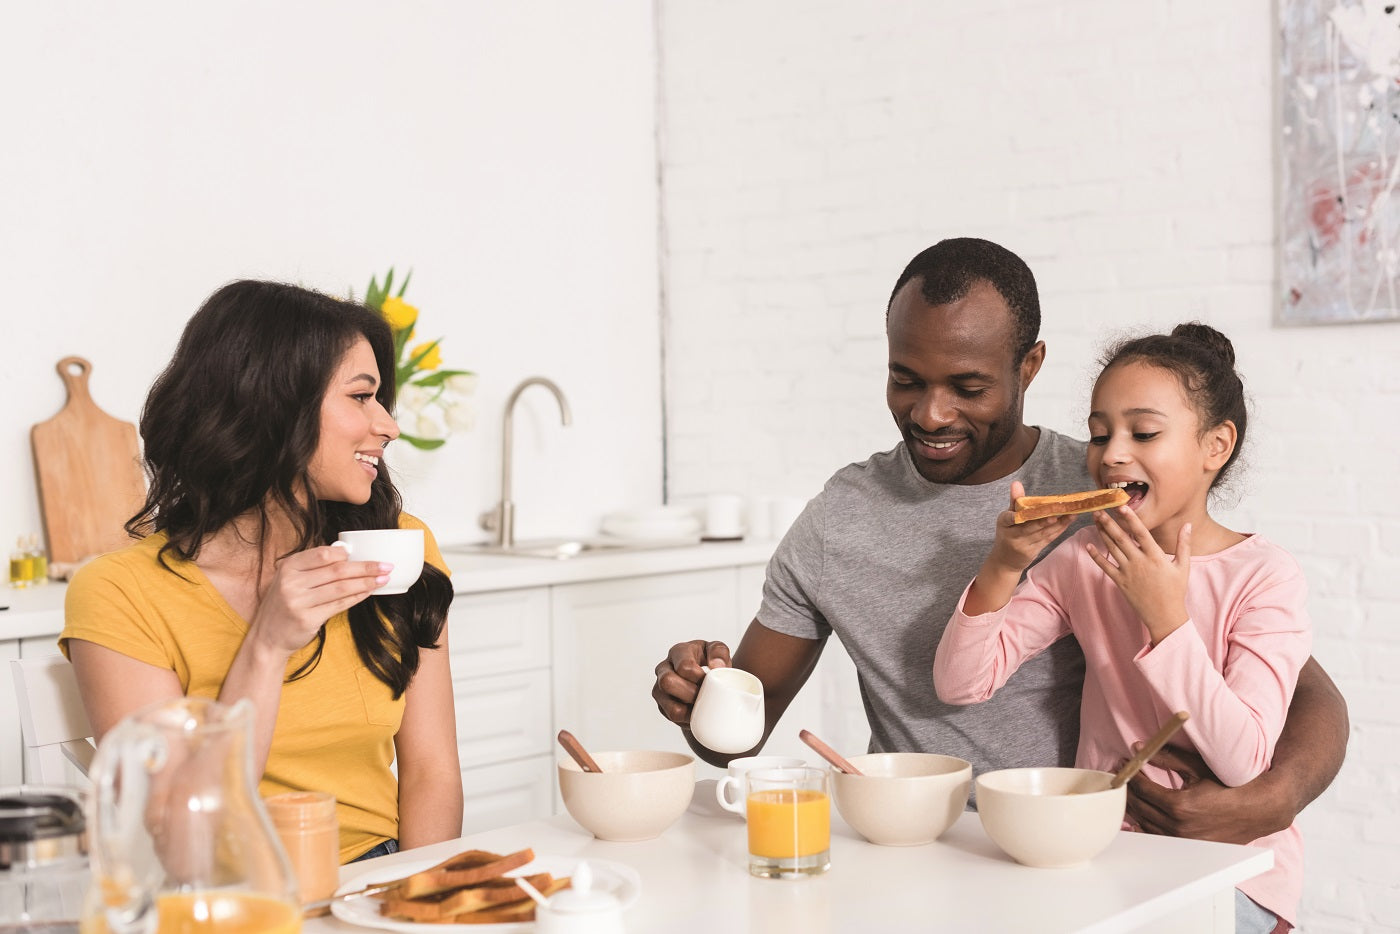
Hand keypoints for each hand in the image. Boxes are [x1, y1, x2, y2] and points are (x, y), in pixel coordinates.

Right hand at [246, 545, 390, 655]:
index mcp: (288, 567)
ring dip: (367, 582)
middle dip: (366, 567)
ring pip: (342, 587)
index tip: (366, 553)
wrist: (267, 637)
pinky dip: (357, 597)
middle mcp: (292, 582)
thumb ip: (313, 567)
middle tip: (386, 565)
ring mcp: (299, 602)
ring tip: (384, 579)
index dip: (347, 554)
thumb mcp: (290, 580)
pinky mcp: (307, 619)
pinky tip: (369, 592)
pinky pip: (339, 605)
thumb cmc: (284, 605)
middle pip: (337, 570)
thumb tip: (346, 553)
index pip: (323, 554)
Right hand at [652, 639, 731, 726]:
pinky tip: (697, 711)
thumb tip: (716, 666)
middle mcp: (664, 668)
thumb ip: (719, 653)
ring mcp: (660, 688)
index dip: (698, 677)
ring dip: (690, 708)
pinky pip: (673, 716)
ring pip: (670, 705)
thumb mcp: (718, 651)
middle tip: (706, 694)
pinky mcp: (662, 705)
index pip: (683, 666)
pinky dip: (688, 717)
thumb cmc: (710, 662)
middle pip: (668, 683)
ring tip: (702, 704)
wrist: (708, 678)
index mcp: (678, 652)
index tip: (709, 681)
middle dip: (691, 693)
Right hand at [965, 482, 1071, 614]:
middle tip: (1058, 510)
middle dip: (1045, 519)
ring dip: (1058, 523)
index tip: (1018, 514)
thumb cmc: (1007, 533)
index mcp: (1004, 524)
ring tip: (1071, 513)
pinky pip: (1048, 539)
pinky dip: (1059, 530)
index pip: (1009, 519)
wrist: (1005, 560)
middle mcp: (1013, 535)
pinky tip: (1068, 522)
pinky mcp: (1033, 551)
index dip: (1014, 517)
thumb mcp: (1006, 518)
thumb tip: (1016, 482)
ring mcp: (1023, 545)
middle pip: (1030, 527)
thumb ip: (1015, 500)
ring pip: (1042, 533)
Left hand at [1087, 508, 1190, 643]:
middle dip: (1109, 522)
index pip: (1141, 532)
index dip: (1131, 519)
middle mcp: (1140, 562)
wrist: (1165, 616)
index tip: (1122, 506)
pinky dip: (1096, 556)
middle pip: (1121, 538)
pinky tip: (1088, 546)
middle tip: (1099, 509)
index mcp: (1156, 556)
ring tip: (1095, 521)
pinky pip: (1105, 567)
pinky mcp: (1120, 582)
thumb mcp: (1183, 566)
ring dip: (1102, 533)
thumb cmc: (1175, 591)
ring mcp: (1128, 572)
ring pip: (1112, 549)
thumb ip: (1184, 544)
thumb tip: (1187, 524)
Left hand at [1123, 744, 1277, 844]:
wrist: (1255, 811)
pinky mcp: (1185, 846)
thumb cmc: (1228, 786)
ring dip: (1132, 806)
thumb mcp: (1197, 767)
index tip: (1124, 764)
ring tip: (1127, 791)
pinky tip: (1137, 814)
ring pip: (1144, 823)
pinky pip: (1155, 835)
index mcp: (1179, 806)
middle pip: (1138, 807)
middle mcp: (1177, 826)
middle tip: (1121, 776)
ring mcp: (1181, 840)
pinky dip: (1143, 824)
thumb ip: (1167, 756)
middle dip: (1127, 789)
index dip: (1130, 774)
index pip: (1142, 789)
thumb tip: (1139, 746)